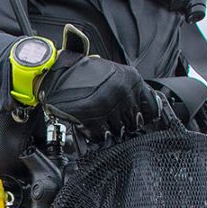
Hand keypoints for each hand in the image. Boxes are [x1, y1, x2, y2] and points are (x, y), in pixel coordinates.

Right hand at [38, 52, 156, 138]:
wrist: (55, 72)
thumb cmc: (80, 72)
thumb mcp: (111, 71)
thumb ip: (128, 87)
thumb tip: (140, 106)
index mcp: (131, 79)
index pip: (151, 108)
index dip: (142, 116)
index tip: (137, 119)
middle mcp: (123, 92)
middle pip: (134, 122)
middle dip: (123, 124)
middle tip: (111, 121)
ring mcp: (109, 106)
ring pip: (119, 131)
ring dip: (110, 130)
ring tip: (100, 123)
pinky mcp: (94, 119)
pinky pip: (102, 136)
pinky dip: (96, 135)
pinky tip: (90, 127)